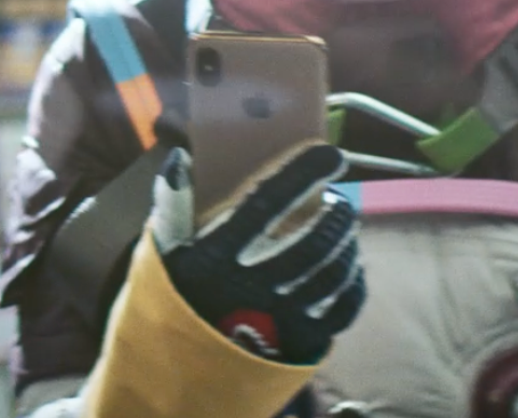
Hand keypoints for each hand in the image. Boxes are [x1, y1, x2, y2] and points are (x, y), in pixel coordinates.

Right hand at [149, 143, 364, 365]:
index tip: (331, 154)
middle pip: (312, 241)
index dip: (302, 174)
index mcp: (217, 256)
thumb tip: (180, 156)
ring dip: (347, 244)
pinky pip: (343, 308)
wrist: (181, 364)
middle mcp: (252, 286)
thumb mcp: (163, 251)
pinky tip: (351, 266)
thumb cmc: (177, 294)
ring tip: (345, 228)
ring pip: (332, 273)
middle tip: (340, 200)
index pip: (267, 203)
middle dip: (336, 215)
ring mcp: (280, 316)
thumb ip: (171, 204)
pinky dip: (354, 283)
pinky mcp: (301, 340)